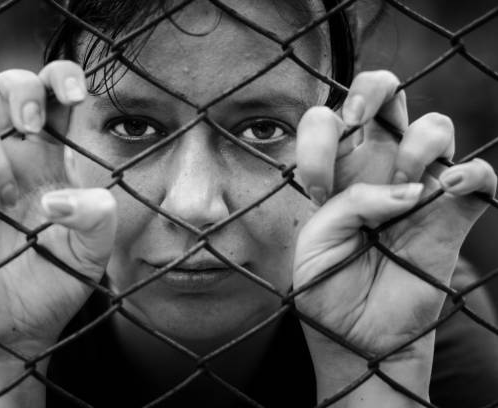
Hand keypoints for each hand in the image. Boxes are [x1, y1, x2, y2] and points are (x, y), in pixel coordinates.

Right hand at [0, 61, 115, 354]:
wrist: (11, 331)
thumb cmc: (54, 287)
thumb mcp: (92, 256)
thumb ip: (99, 219)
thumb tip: (60, 197)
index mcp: (52, 162)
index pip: (54, 98)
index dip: (62, 77)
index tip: (75, 93)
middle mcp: (11, 160)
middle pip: (7, 88)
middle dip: (19, 92)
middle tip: (32, 130)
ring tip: (4, 198)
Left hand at [292, 70, 495, 403]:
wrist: (359, 336)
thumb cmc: (328, 285)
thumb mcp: (316, 242)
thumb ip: (348, 205)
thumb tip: (408, 189)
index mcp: (335, 172)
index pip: (326, 118)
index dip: (318, 136)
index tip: (316, 186)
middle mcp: (376, 168)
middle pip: (383, 91)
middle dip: (371, 88)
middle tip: (360, 121)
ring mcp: (418, 187)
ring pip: (435, 124)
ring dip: (416, 144)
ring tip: (402, 192)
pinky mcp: (453, 215)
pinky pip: (480, 177)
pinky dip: (471, 175)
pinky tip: (447, 190)